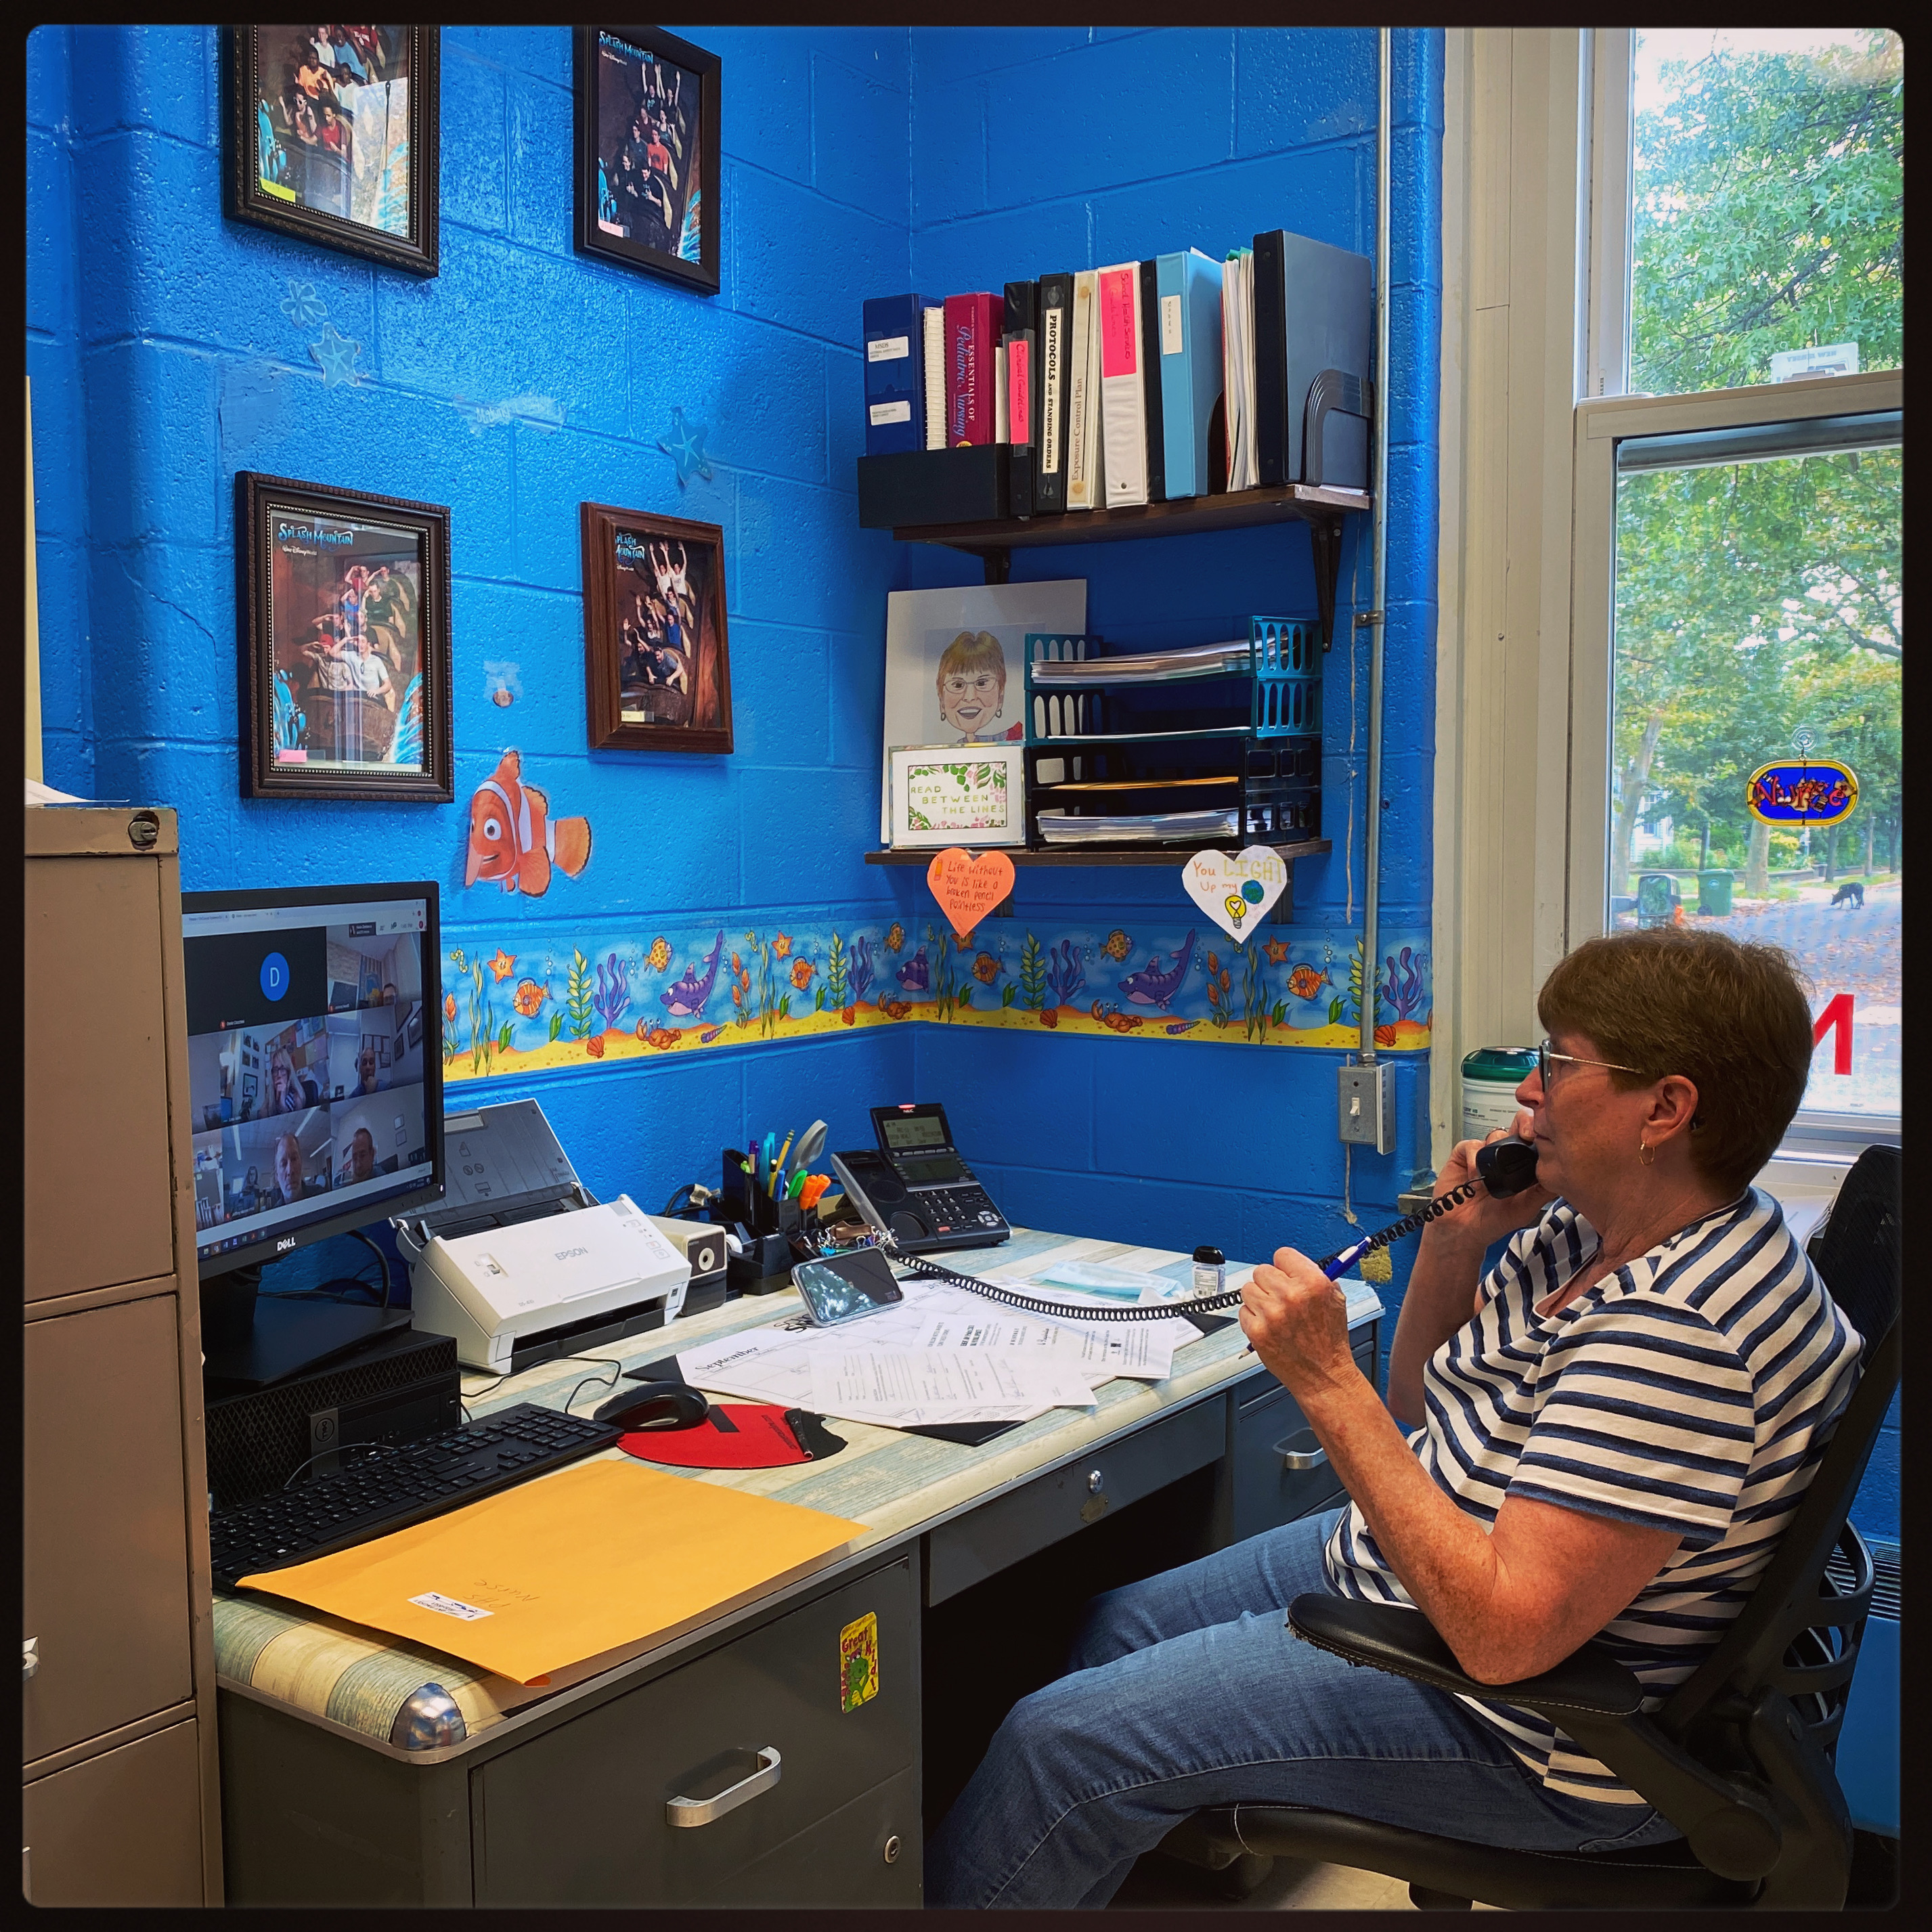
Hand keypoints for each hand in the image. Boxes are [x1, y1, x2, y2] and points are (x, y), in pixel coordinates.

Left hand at [1239, 1248, 1360, 1404]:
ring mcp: (1272, 1314)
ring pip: (1248, 1289)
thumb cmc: (1329, 1341)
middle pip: (1261, 1270)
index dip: (1284, 1266)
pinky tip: (1270, 1328)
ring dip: (1259, 1300)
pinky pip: (1243, 1311)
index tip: (1285, 1274)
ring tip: (1275, 1315)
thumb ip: (1317, 1278)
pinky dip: (1253, 1319)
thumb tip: (1298, 1265)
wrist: (1323, 1375)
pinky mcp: (1257, 1331)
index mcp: (1313, 1283)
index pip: (1282, 1255)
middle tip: (1280, 1298)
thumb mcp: (1336, 1301)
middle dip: (1270, 1283)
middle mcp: (1291, 1295)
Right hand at [1424, 1116, 1552, 1253]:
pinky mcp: (1462, 1154)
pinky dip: (1473, 1158)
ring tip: (1491, 1177)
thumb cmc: (1495, 1220)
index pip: (1533, 1136)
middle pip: (1515, 1126)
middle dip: (1521, 1127)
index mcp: (1522, 1164)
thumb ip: (1544, 1191)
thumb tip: (1564, 1175)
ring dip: (1494, 1151)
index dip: (1538, 1130)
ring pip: (1494, 1134)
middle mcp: (1504, 1154)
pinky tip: (1474, 1177)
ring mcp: (1483, 1153)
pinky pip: (1471, 1145)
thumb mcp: (1526, 1208)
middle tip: (1525, 1137)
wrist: (1464, 1230)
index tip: (1540, 1137)